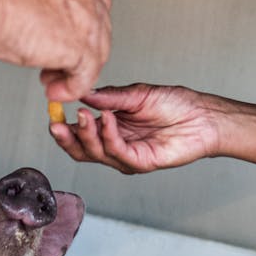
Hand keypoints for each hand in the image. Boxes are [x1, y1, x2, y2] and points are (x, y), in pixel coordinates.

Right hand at [0, 0, 111, 100]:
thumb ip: (42, 7)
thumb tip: (39, 29)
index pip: (91, 4)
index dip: (78, 28)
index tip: (61, 40)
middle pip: (98, 29)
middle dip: (77, 51)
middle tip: (53, 66)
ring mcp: (88, 18)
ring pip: (96, 53)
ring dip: (74, 72)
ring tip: (51, 82)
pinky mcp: (82, 46)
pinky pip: (86, 75)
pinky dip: (71, 88)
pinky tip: (56, 91)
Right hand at [49, 84, 217, 173]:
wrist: (202, 115)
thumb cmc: (175, 104)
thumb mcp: (137, 94)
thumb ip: (109, 97)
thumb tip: (81, 93)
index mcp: (112, 127)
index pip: (80, 133)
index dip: (65, 126)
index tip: (53, 112)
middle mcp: (116, 144)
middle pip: (81, 150)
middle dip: (66, 138)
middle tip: (57, 122)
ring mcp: (127, 155)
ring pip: (95, 153)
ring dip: (87, 134)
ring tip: (84, 114)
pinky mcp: (141, 162)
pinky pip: (117, 152)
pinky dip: (108, 136)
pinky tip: (107, 119)